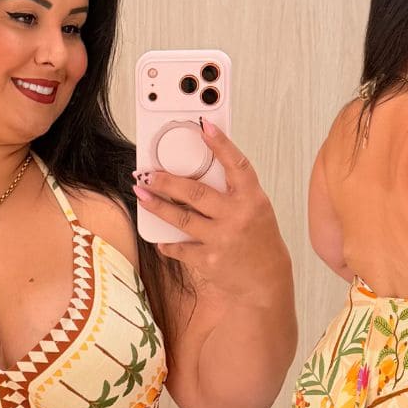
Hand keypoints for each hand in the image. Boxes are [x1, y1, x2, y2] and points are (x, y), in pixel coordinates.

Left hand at [132, 121, 288, 303]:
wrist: (265, 282)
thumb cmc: (259, 241)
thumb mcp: (255, 210)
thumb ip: (232, 191)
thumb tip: (198, 170)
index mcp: (252, 199)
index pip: (237, 165)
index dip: (221, 144)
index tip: (204, 125)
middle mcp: (237, 216)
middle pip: (195, 192)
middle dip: (166, 180)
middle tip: (146, 173)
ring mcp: (222, 239)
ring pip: (181, 218)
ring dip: (156, 205)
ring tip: (141, 194)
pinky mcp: (208, 260)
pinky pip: (180, 247)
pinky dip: (168, 242)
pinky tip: (161, 238)